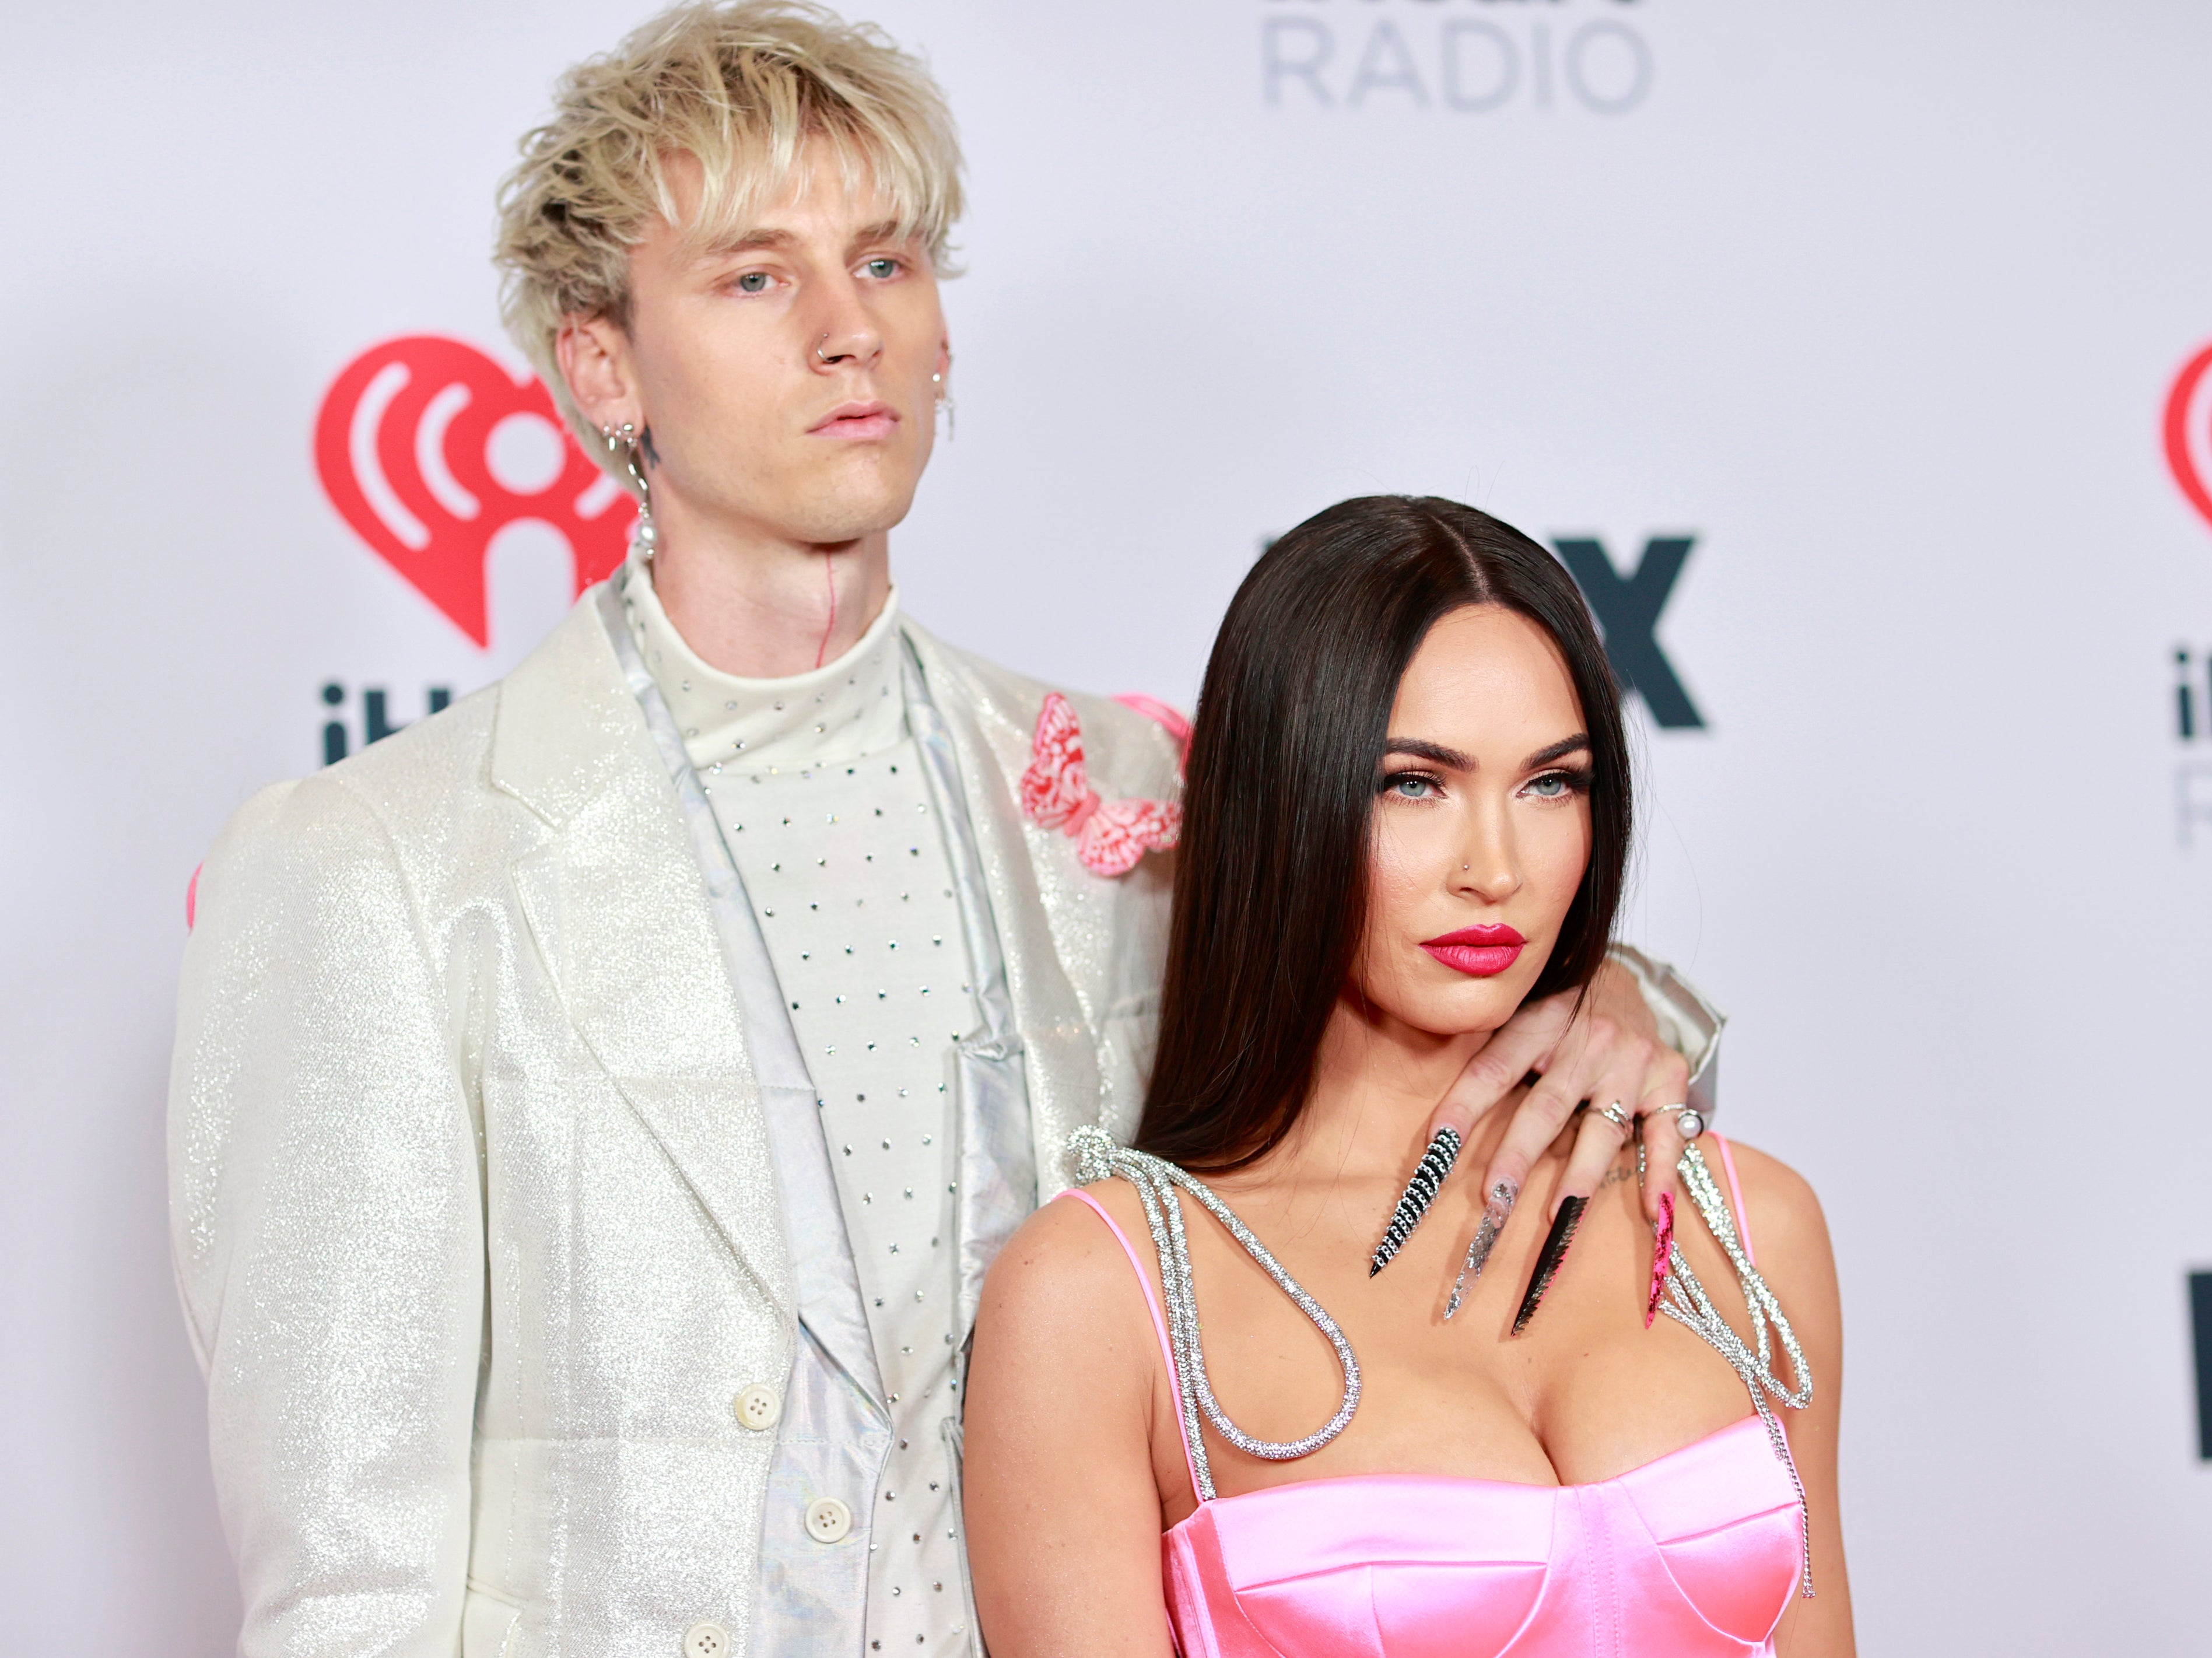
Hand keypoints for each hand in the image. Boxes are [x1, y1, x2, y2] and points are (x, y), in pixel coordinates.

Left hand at [1424, 958, 1692, 1228]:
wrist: (1627, 978)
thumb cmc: (1561, 1009)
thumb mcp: (1522, 1010)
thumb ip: (1491, 1050)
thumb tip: (1439, 1114)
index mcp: (1540, 1021)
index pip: (1494, 1069)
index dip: (1464, 1107)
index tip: (1437, 1148)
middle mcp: (1588, 1041)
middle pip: (1547, 1107)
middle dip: (1518, 1155)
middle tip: (1494, 1200)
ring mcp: (1631, 1062)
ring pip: (1603, 1127)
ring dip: (1579, 1176)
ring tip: (1559, 1217)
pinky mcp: (1669, 1079)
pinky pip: (1667, 1133)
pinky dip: (1661, 1174)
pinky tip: (1653, 1214)